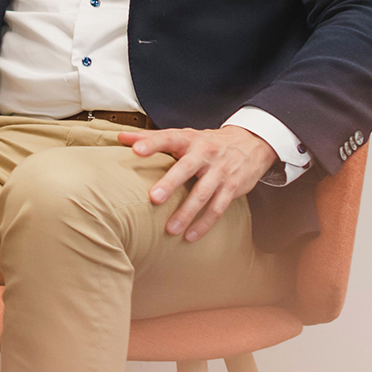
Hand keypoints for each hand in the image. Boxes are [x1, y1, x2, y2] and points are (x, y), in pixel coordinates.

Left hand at [118, 126, 277, 241]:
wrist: (251, 143)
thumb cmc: (207, 142)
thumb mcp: (183, 135)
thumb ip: (152, 138)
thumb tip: (120, 137)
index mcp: (189, 139)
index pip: (168, 137)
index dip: (152, 143)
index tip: (135, 149)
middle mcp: (205, 153)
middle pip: (186, 168)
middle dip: (171, 182)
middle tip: (154, 198)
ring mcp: (220, 171)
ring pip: (203, 193)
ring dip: (187, 212)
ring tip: (170, 229)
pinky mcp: (232, 187)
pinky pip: (218, 208)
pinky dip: (205, 224)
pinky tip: (191, 236)